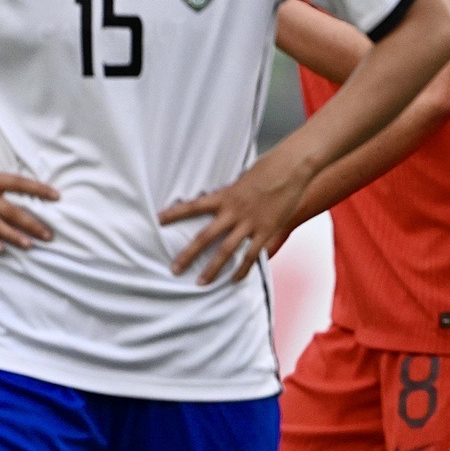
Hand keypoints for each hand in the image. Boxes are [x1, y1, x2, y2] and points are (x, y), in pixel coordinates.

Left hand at [161, 154, 307, 284]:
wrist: (291, 168)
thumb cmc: (268, 168)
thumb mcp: (241, 178)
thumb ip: (230, 193)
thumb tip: (220, 200)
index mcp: (225, 196)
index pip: (194, 206)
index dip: (175, 213)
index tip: (158, 220)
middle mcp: (234, 212)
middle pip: (205, 237)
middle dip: (188, 254)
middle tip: (174, 269)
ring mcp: (250, 223)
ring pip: (226, 250)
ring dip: (212, 268)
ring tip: (201, 282)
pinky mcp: (266, 230)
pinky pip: (251, 255)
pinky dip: (242, 269)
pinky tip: (234, 279)